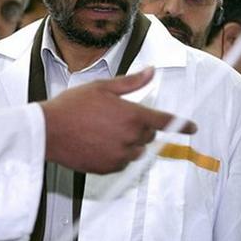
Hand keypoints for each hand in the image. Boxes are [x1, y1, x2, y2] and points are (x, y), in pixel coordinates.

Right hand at [40, 68, 196, 173]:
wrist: (48, 132)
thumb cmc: (72, 106)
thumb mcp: (103, 88)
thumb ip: (131, 83)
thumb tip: (151, 72)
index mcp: (133, 115)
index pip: (165, 121)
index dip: (182, 124)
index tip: (193, 127)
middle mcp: (131, 138)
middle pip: (149, 136)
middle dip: (140, 128)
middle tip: (115, 118)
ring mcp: (120, 156)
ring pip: (136, 151)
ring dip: (128, 143)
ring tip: (102, 131)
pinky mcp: (109, 169)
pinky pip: (122, 163)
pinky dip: (115, 155)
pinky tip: (97, 143)